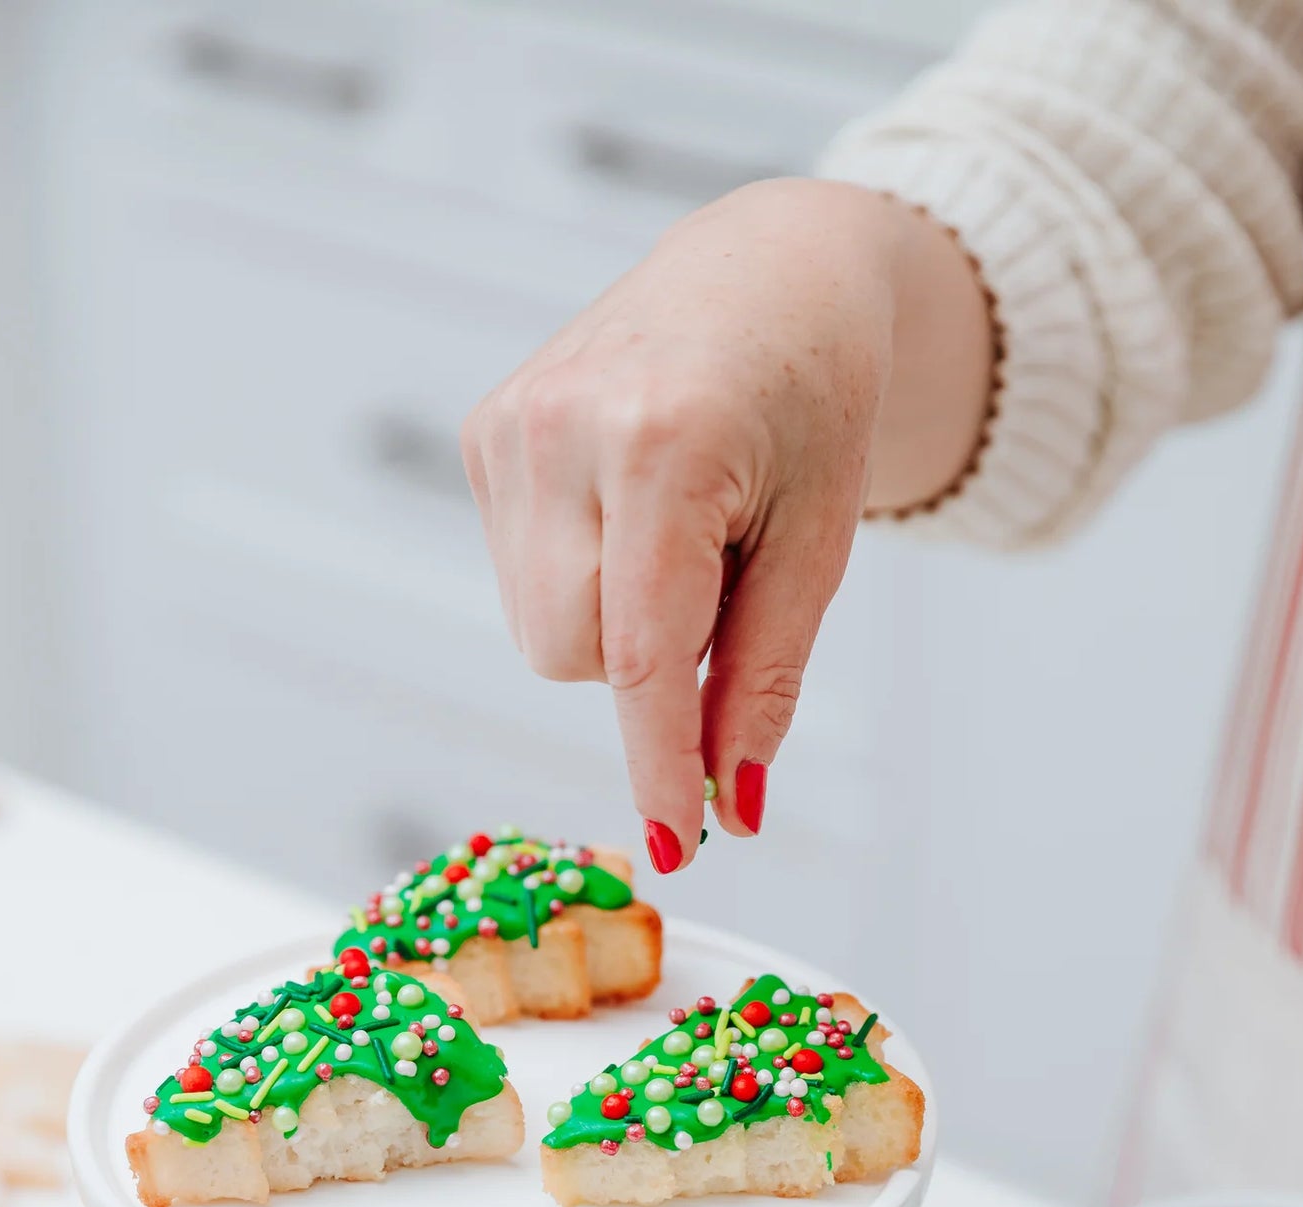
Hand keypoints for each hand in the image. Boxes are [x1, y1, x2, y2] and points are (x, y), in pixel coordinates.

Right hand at [462, 178, 992, 870]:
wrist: (770, 267)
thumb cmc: (814, 396)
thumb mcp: (818, 544)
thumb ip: (764, 679)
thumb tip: (729, 807)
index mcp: (665, 440)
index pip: (640, 653)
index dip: (657, 762)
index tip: (675, 843)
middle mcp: (563, 425)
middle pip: (572, 657)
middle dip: (647, 665)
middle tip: (721, 584)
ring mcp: (509, 424)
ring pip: (541, 629)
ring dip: (613, 622)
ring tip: (678, 532)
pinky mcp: (484, 432)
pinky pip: (521, 577)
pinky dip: (583, 576)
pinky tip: (630, 506)